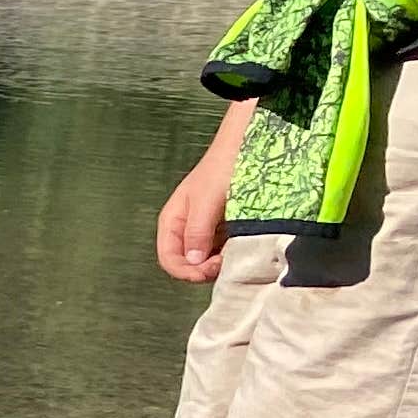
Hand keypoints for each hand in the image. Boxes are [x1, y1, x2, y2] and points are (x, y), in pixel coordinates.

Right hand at [157, 139, 237, 283]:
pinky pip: (223, 250)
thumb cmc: (223, 166)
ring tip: (235, 252)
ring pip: (206, 260)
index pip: (169, 258)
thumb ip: (197, 231)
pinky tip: (242, 245)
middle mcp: (187, 228)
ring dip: (219, 263)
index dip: (185, 271)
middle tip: (224, 262)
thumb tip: (193, 261)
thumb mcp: (207, 200)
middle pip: (187, 263)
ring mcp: (207, 229)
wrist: (248, 146)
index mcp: (173, 220)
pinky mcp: (225, 229)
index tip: (206, 271)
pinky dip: (231, 254)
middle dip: (203, 269)